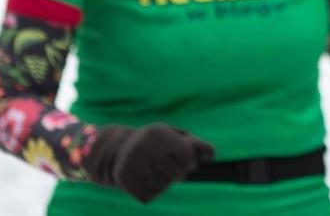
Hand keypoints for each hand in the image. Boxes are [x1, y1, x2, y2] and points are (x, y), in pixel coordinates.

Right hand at [83, 123, 214, 203]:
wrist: (117, 149)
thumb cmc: (155, 141)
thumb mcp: (173, 135)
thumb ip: (193, 143)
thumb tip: (211, 155)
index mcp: (159, 133)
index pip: (188, 156)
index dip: (190, 162)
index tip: (186, 161)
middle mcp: (144, 148)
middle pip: (178, 175)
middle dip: (178, 173)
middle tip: (168, 165)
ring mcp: (132, 165)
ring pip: (164, 187)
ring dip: (163, 182)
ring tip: (153, 169)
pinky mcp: (124, 182)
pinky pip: (150, 195)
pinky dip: (152, 191)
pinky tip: (144, 178)